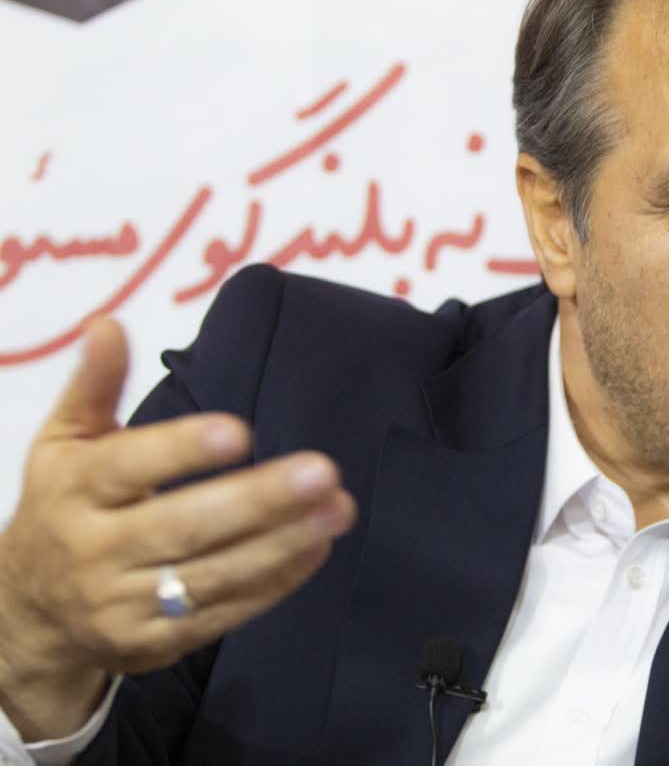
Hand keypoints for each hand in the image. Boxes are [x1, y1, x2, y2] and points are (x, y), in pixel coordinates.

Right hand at [0, 317, 355, 739]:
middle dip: (257, 500)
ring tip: (338, 509)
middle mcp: (95, 550)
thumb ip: (93, 386)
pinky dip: (273, 584)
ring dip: (282, 543)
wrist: (27, 617)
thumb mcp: (64, 444)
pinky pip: (222, 614)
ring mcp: (124, 604)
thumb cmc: (63, 509)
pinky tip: (315, 549)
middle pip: (182, 526)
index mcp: (75, 490)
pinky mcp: (153, 644)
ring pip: (212, 575)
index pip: (128, 467)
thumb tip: (109, 324)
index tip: (238, 431)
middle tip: (322, 471)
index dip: (180, 451)